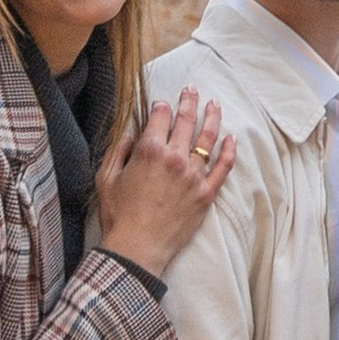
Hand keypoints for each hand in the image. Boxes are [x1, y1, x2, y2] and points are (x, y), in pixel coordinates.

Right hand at [95, 86, 233, 275]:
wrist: (136, 248)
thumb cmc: (118, 215)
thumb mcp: (106, 178)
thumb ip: (119, 150)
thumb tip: (131, 133)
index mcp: (149, 151)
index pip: (160, 117)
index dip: (161, 107)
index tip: (162, 104)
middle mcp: (175, 158)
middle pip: (186, 121)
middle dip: (189, 101)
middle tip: (192, 90)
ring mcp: (193, 175)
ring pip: (208, 139)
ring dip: (212, 118)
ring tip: (214, 105)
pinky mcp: (206, 194)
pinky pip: (223, 167)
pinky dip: (229, 151)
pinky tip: (232, 138)